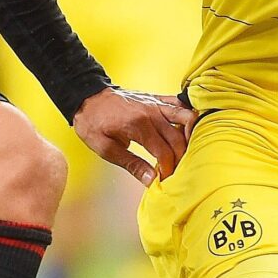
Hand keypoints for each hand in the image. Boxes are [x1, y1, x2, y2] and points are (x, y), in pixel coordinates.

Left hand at [73, 86, 196, 184]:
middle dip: (180, 159)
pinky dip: (187, 115)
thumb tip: (151, 180)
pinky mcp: (156, 98)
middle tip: (175, 171)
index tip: (165, 180)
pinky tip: (185, 129)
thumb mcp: (105, 149)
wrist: (87, 98)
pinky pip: (179, 103)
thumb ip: (131, 164)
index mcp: (138, 125)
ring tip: (185, 150)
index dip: (168, 170)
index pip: (164, 153)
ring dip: (190, 136)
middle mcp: (151, 112)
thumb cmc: (93, 123)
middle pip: (178, 139)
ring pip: (186, 117)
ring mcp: (156, 103)